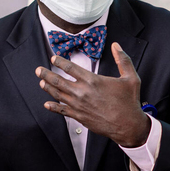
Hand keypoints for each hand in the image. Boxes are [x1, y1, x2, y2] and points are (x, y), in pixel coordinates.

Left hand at [36, 43, 150, 147]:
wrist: (128, 125)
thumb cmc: (129, 102)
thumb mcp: (131, 77)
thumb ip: (123, 60)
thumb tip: (117, 46)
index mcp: (92, 80)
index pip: (70, 68)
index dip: (60, 62)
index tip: (54, 58)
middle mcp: (82, 92)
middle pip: (58, 81)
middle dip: (46, 74)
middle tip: (39, 70)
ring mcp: (78, 105)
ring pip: (57, 95)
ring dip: (47, 87)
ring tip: (41, 82)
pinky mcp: (79, 116)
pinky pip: (62, 110)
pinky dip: (53, 107)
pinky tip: (47, 104)